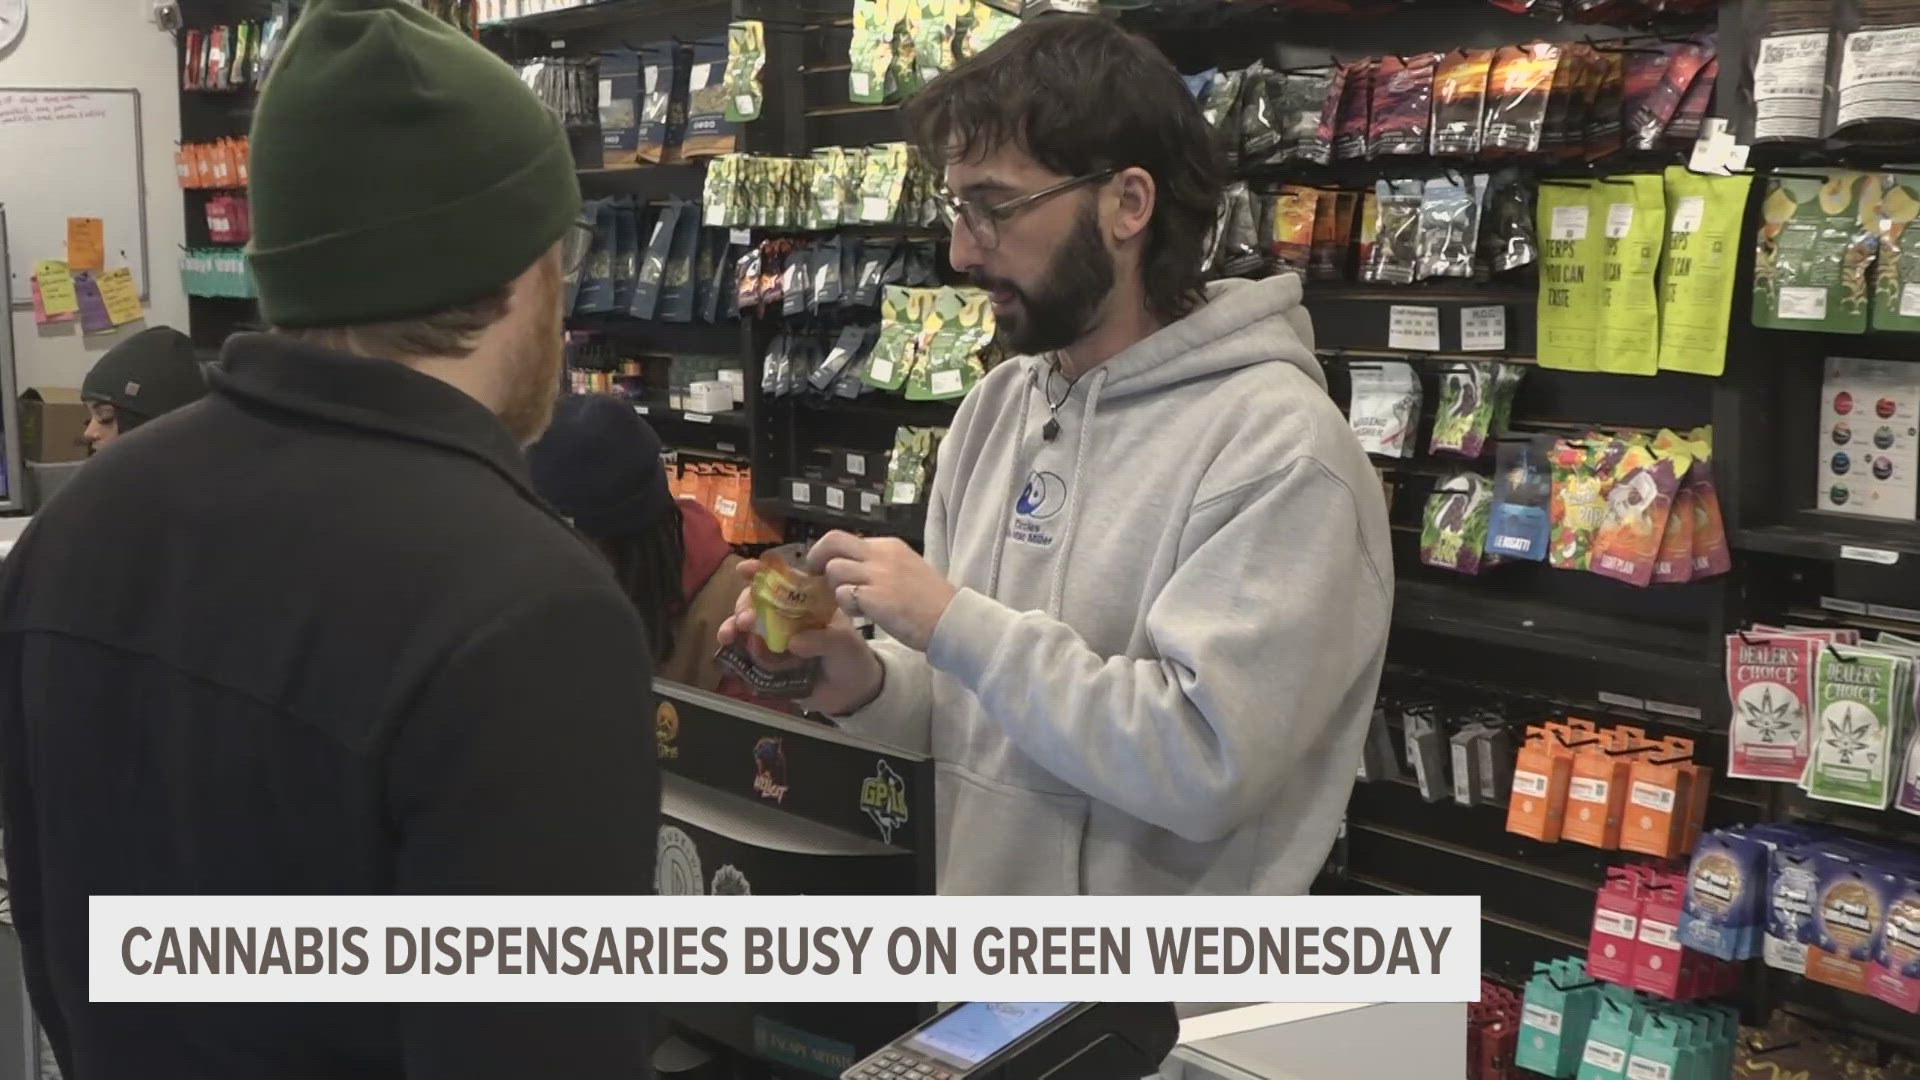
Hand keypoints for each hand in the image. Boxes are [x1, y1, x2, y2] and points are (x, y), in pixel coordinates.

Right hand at [716, 559, 883, 715]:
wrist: (851, 693)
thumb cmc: (851, 658)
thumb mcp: (845, 644)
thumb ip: (824, 639)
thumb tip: (795, 642)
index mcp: (806, 602)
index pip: (783, 580)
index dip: (762, 573)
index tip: (744, 570)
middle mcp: (786, 616)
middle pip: (757, 600)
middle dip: (745, 604)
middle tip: (745, 619)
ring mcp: (774, 638)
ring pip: (745, 624)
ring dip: (732, 624)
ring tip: (730, 634)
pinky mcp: (766, 661)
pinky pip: (744, 652)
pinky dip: (733, 649)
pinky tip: (727, 648)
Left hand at [810, 531, 955, 652]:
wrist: (951, 620)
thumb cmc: (930, 602)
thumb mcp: (907, 569)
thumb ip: (881, 565)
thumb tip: (853, 567)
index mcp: (889, 546)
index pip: (846, 539)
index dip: (828, 553)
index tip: (823, 568)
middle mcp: (881, 554)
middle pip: (833, 541)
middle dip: (817, 557)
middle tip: (814, 576)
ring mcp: (878, 574)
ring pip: (834, 569)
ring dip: (835, 588)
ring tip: (852, 603)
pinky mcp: (875, 596)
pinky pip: (842, 594)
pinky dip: (846, 606)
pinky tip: (862, 615)